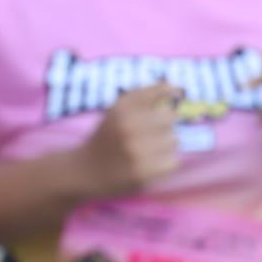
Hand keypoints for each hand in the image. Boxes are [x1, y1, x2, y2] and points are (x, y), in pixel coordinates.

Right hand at [77, 83, 181, 198]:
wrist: (85, 171)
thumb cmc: (109, 136)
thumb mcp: (119, 108)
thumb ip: (146, 94)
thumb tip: (176, 88)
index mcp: (122, 107)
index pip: (162, 91)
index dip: (171, 94)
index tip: (174, 97)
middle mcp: (128, 126)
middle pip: (171, 117)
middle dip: (165, 125)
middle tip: (152, 133)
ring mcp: (135, 150)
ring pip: (174, 140)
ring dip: (166, 145)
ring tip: (149, 150)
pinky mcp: (142, 173)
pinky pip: (173, 161)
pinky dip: (167, 163)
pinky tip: (152, 164)